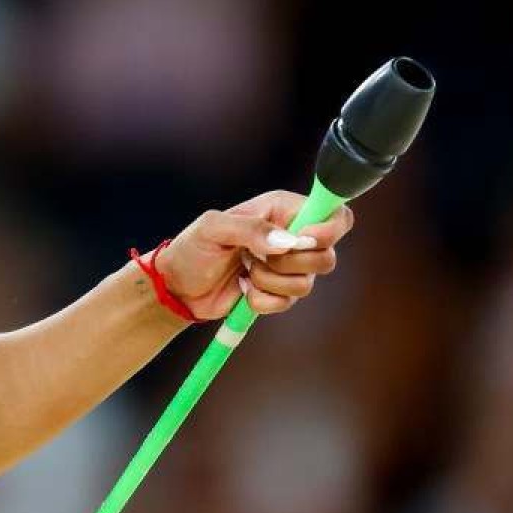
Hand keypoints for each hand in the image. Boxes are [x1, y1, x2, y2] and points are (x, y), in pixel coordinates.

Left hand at [155, 190, 355, 319]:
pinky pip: (288, 303)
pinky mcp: (280, 292)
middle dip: (289, 263)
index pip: (333, 213)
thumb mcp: (212, 228)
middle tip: (256, 257)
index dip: (328, 230)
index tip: (302, 241)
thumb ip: (250, 229)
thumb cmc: (192, 248)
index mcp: (281, 209)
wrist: (179, 285)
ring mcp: (288, 266)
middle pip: (326, 256)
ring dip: (269, 282)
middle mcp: (292, 236)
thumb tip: (287, 241)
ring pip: (307, 284)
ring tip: (244, 271)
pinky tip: (243, 287)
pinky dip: (262, 300)